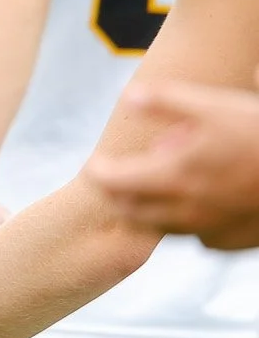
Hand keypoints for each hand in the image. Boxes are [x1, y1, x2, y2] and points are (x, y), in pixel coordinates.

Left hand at [88, 79, 258, 249]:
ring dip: (152, 211)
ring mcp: (211, 229)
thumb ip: (165, 100)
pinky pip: (200, 238)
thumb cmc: (257, 132)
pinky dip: (190, 224)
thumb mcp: (212, 105)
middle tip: (116, 180)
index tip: (95, 165)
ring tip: (153, 192)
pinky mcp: (233, 241)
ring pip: (165, 226)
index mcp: (173, 176)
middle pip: (133, 210)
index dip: (100, 173)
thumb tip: (128, 96)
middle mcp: (187, 209)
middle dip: (119, 195)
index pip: (114, 183)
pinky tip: (197, 208)